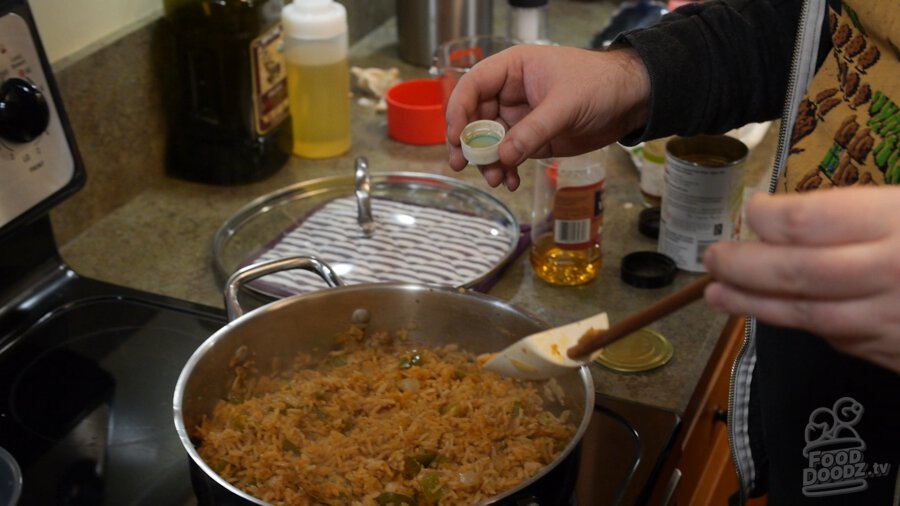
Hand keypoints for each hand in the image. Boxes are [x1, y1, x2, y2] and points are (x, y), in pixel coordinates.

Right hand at [445, 45, 649, 189]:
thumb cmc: (600, 84)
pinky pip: (508, 156)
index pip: (473, 86)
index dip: (459, 110)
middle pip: (474, 117)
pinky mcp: (531, 138)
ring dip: (487, 162)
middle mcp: (509, 93)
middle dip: (468, 143)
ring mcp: (519, 117)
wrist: (630, 101)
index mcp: (513, 69)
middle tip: (462, 164)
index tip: (456, 137)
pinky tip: (510, 181)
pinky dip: (505, 169)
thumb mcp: (566, 104)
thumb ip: (533, 130)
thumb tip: (503, 156)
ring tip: (497, 179)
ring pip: (489, 141)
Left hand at [702, 187, 899, 372]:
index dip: (766, 216)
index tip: (754, 211)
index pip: (804, 221)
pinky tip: (778, 311)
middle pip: (793, 272)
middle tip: (712, 259)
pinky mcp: (893, 353)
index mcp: (895, 222)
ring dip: (753, 304)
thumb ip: (865, 210)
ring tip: (717, 295)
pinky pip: (837, 337)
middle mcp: (887, 272)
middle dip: (742, 266)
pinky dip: (801, 321)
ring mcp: (889, 319)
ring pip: (806, 314)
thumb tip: (798, 218)